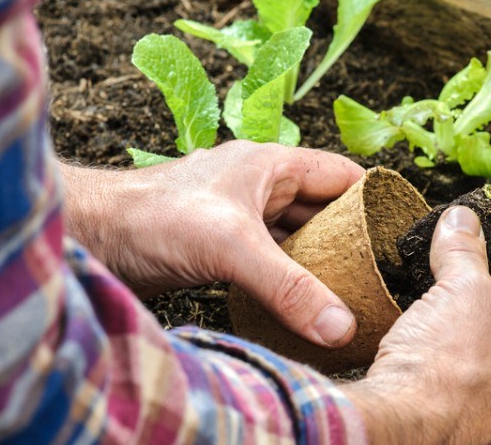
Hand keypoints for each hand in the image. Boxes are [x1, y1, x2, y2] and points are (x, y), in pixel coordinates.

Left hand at [59, 140, 364, 347]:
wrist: (90, 236)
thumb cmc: (152, 217)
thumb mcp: (232, 248)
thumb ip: (290, 287)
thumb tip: (342, 325)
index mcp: (271, 165)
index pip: (342, 175)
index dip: (375, 198)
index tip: (400, 232)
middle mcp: (259, 185)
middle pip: (322, 209)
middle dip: (350, 238)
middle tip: (379, 272)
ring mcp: (238, 216)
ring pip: (295, 236)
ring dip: (318, 261)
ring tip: (350, 291)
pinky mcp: (220, 245)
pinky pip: (270, 259)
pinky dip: (288, 277)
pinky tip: (302, 301)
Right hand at [342, 206, 490, 443]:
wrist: (391, 430)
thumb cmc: (444, 373)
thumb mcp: (463, 291)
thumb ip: (466, 251)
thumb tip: (462, 221)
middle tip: (490, 265)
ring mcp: (489, 422)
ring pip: (490, 360)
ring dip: (474, 325)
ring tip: (454, 291)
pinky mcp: (451, 427)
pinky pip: (459, 381)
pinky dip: (449, 352)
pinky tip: (428, 332)